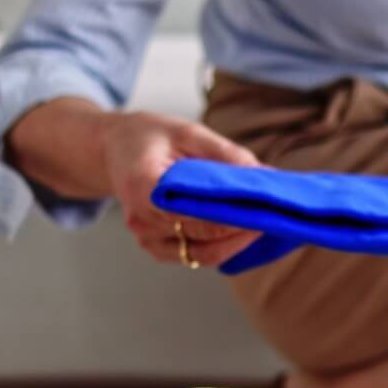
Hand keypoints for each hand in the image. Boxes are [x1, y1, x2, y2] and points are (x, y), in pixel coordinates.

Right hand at [6, 99, 260, 266]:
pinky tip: (239, 232)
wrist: (115, 150)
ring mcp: (146, 237)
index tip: (261, 210)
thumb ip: (225, 154)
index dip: (230, 216)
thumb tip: (264, 174)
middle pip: (201, 236)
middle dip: (240, 229)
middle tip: (272, 216)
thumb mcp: (187, 132)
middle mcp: (141, 218)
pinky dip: (220, 247)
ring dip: (235, 243)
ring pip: (202, 254)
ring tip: (261, 224)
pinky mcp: (154, 247)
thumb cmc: (149, 137)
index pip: (193, 213)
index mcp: (143, 185)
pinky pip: (194, 256)